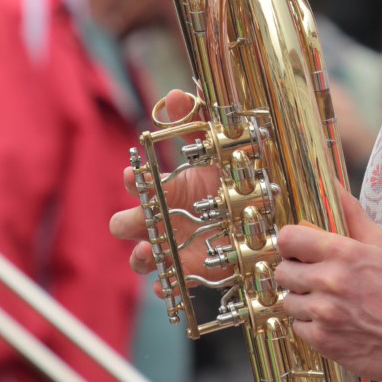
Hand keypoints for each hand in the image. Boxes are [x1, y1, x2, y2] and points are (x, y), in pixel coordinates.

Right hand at [111, 90, 219, 277]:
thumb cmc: (228, 176)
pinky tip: (168, 285)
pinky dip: (166, 286)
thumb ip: (196, 119)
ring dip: (143, 256)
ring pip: (143, 257)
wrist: (255, 211)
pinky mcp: (189, 270)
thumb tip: (174, 95)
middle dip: (129, 222)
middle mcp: (163, 218)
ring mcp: (173, 246)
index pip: (137, 183)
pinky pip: (169, 283)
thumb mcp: (217, 145)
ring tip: (149, 253)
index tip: (134, 175)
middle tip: (138, 221)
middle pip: (127, 224)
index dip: (133, 179)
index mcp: (167, 188)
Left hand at [272, 184, 381, 380]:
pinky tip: (330, 321)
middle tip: (313, 277)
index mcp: (343, 253)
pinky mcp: (322, 339)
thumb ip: (352, 213)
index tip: (297, 249)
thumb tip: (332, 185)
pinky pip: (297, 326)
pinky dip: (310, 325)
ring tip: (326, 301)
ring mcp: (324, 312)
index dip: (290, 243)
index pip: (289, 238)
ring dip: (303, 301)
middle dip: (296, 273)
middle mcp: (329, 281)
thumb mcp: (380, 244)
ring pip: (288, 301)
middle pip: (283, 271)